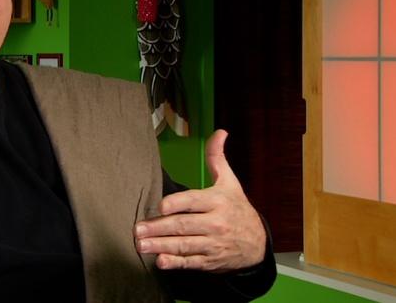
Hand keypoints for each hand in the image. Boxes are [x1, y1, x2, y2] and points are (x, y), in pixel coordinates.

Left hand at [134, 129, 265, 272]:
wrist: (257, 243)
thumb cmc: (237, 208)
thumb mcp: (230, 182)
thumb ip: (217, 158)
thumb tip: (219, 132)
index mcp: (218, 201)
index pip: (194, 202)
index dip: (176, 204)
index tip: (160, 206)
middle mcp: (215, 223)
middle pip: (184, 225)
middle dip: (159, 228)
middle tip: (138, 229)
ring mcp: (212, 244)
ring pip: (184, 245)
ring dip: (161, 246)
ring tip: (142, 245)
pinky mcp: (209, 261)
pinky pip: (190, 262)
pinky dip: (175, 263)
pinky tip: (160, 261)